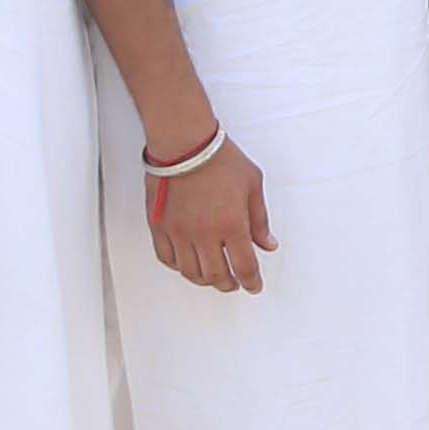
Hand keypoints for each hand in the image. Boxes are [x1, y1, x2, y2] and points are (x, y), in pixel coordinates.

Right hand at [143, 140, 269, 292]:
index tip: (254, 286)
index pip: (245, 267)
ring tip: (214, 275)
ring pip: (191, 272)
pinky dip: (180, 266)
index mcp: (232, 225)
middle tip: (235, 283)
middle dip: (229, 284)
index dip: (251, 282)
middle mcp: (204, 234)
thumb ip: (260, 220)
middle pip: (217, 276)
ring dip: (205, 280)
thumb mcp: (252, 185)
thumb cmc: (219, 158)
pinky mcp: (160, 226)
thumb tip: (268, 244)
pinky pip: (167, 258)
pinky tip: (189, 263)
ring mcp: (179, 232)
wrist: (184, 143)